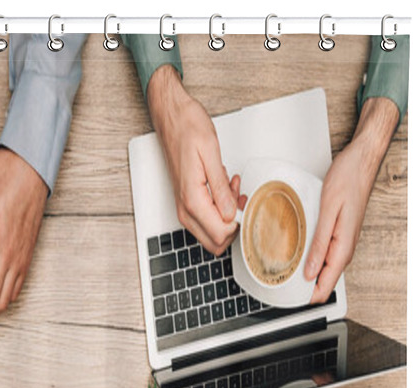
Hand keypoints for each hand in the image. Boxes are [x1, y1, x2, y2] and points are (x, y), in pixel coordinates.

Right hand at [147, 65, 240, 254]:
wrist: (171, 117)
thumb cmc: (187, 128)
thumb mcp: (211, 153)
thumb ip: (221, 188)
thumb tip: (231, 214)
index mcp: (192, 199)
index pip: (220, 234)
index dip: (238, 224)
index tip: (244, 204)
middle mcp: (185, 209)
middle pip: (215, 242)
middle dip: (233, 226)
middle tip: (241, 201)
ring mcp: (185, 208)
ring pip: (211, 234)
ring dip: (228, 218)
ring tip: (233, 189)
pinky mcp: (187, 204)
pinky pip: (207, 221)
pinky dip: (221, 211)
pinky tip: (226, 190)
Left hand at [304, 97, 399, 302]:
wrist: (361, 161)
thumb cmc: (348, 179)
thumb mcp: (328, 211)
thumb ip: (319, 244)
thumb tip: (309, 272)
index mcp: (342, 247)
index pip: (325, 286)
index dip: (307, 298)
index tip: (289, 303)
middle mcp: (345, 249)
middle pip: (323, 282)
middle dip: (303, 289)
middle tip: (280, 290)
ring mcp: (343, 243)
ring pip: (323, 270)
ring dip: (306, 275)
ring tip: (284, 276)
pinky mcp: (339, 236)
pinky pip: (324, 256)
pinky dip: (310, 260)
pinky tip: (298, 258)